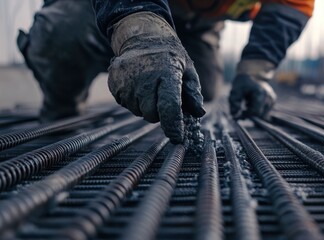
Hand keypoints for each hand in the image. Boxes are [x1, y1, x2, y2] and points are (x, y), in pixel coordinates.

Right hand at [109, 12, 204, 142]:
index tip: (177, 138)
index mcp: (167, 73)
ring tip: (150, 87)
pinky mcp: (113, 82)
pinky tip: (138, 85)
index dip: (173, 126)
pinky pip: (125, 104)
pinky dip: (133, 100)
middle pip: (151, 115)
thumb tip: (199, 113)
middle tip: (163, 97)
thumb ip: (194, 92)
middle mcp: (144, 78)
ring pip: (138, 111)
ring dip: (146, 106)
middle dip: (160, 112)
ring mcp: (126, 80)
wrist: (142, 37)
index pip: (169, 107)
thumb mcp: (188, 69)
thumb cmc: (170, 56)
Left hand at [229, 60, 276, 118]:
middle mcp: (268, 95)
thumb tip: (235, 115)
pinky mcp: (273, 100)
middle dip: (251, 114)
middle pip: (261, 114)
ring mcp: (272, 97)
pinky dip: (259, 110)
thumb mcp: (234, 92)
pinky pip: (266, 111)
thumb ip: (234, 104)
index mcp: (260, 92)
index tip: (241, 112)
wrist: (249, 75)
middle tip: (244, 108)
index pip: (256, 111)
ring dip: (255, 112)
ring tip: (249, 103)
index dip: (247, 114)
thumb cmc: (241, 84)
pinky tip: (254, 103)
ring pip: (264, 114)